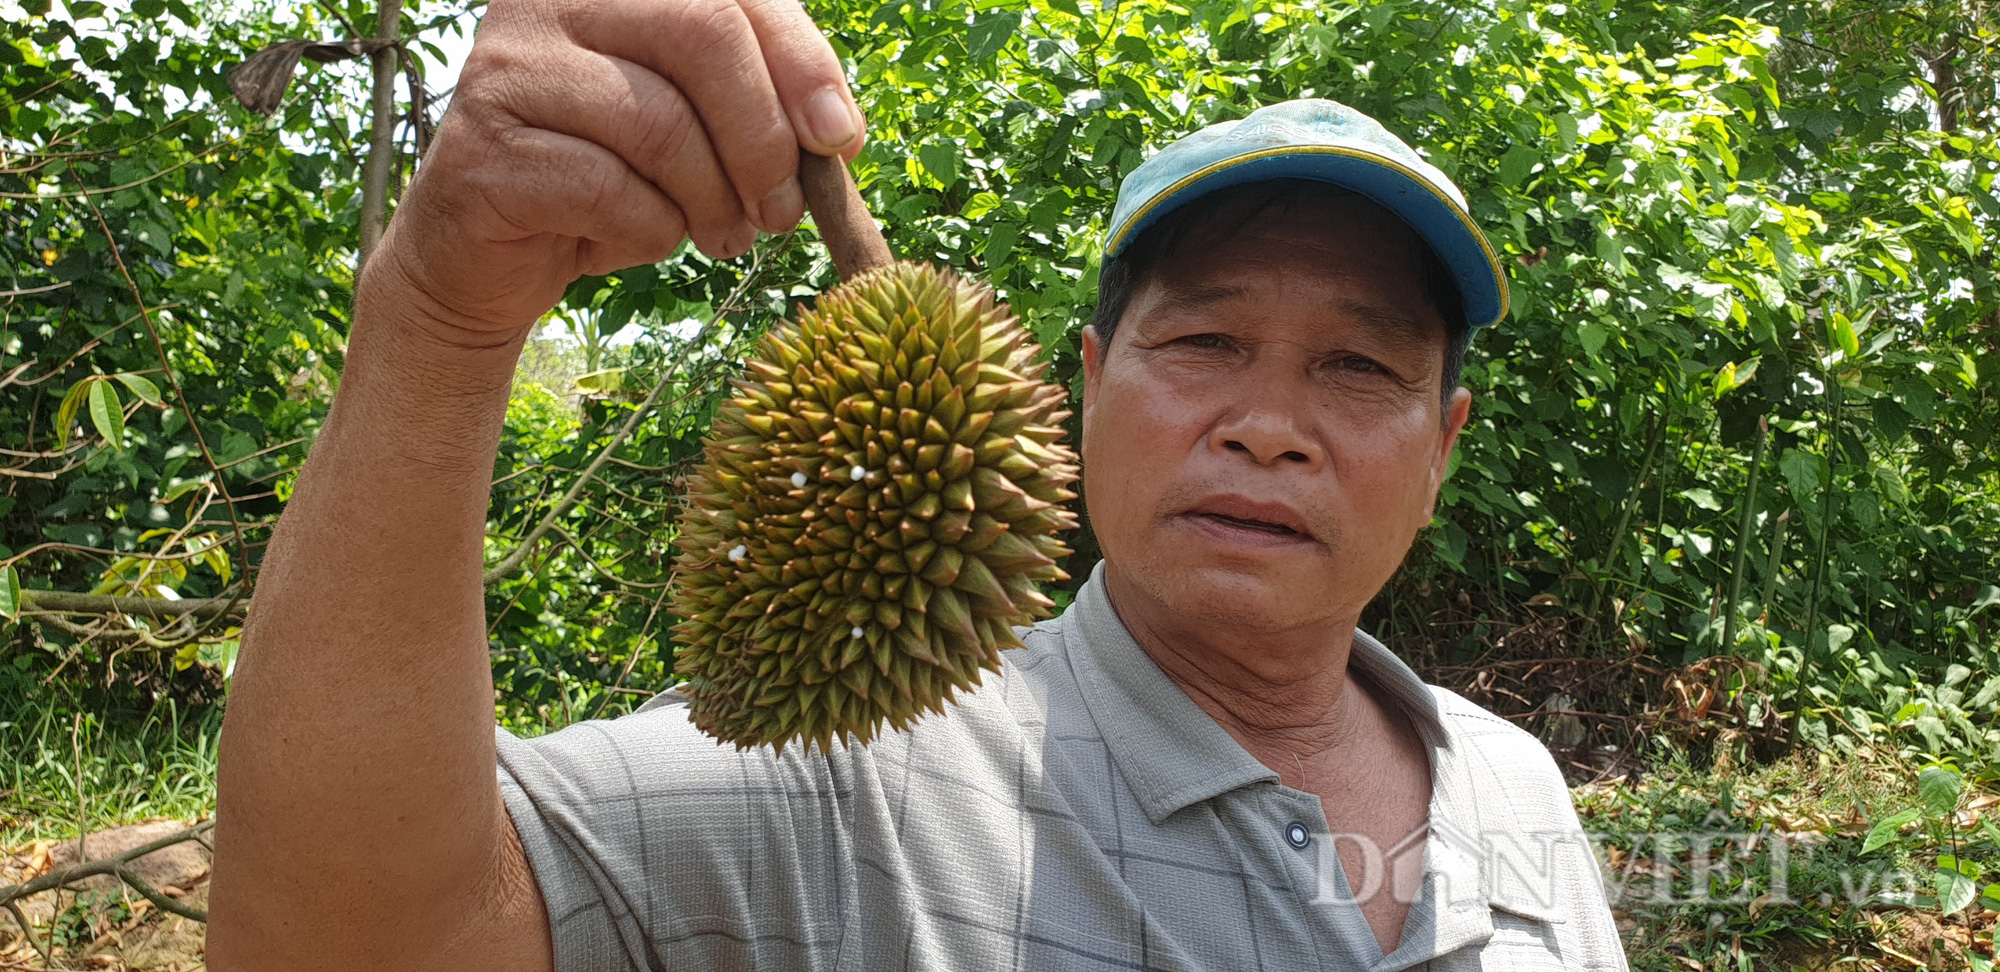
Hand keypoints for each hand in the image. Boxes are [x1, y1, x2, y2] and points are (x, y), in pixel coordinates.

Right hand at [369, 0, 865, 341]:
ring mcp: (507, 67)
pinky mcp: (481, 148)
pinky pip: (609, 190)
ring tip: (722, 236)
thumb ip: (759, 106)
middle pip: (703, 34)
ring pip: (661, 122)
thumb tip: (835, 132)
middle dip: (764, 137)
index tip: (838, 140)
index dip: (803, 62)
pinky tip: (647, 238)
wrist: (491, 259)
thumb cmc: (610, 185)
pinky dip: (652, 231)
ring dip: (714, 199)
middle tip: (780, 211)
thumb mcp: (697, 131)